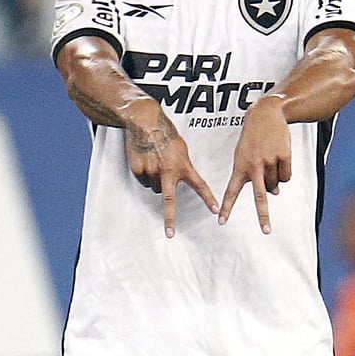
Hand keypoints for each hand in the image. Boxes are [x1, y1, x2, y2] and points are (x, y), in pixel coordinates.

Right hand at [120, 98, 217, 237]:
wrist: (146, 122)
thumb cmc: (165, 133)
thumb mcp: (181, 149)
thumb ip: (182, 166)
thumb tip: (178, 178)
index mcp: (182, 166)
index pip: (199, 185)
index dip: (208, 198)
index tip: (215, 211)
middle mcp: (168, 171)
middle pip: (169, 200)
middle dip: (170, 219)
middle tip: (169, 233)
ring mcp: (152, 172)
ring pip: (155, 188)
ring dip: (156, 181)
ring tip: (156, 163)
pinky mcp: (139, 170)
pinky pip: (143, 181)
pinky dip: (145, 174)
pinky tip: (146, 161)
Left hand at [219, 94, 291, 233]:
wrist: (266, 114)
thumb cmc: (253, 137)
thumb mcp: (246, 155)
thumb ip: (256, 177)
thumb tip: (275, 192)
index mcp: (240, 166)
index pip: (231, 191)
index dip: (226, 207)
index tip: (221, 222)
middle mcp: (254, 165)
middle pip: (259, 196)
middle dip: (263, 215)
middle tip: (266, 231)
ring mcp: (269, 161)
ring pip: (276, 185)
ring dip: (275, 178)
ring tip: (270, 159)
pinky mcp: (283, 156)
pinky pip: (286, 176)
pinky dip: (285, 171)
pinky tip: (280, 157)